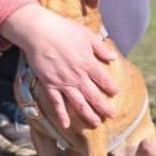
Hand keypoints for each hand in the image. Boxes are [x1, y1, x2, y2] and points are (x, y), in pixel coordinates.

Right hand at [0, 4, 117, 128]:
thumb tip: (113, 57)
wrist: (39, 31)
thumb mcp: (87, 35)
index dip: (111, 88)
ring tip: (96, 123)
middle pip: (94, 96)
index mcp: (88, 63)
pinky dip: (61, 115)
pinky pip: (57, 103)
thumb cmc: (63, 29)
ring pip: (79, 103)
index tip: (115, 93)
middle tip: (111, 115)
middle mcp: (78, 76)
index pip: (104, 80)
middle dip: (104, 107)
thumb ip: (100, 48)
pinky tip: (66, 125)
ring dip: (89, 115)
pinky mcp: (50, 84)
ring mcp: (63, 82)